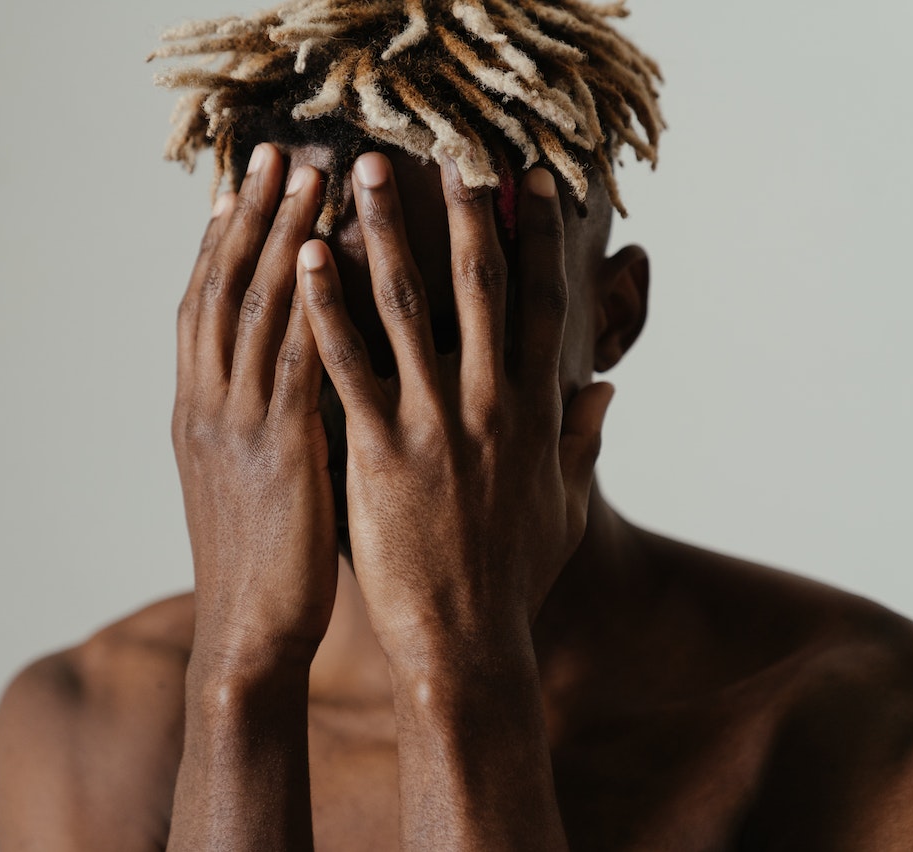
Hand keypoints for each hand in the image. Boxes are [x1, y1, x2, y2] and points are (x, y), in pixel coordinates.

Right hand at [173, 143, 334, 678]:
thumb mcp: (248, 485)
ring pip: (258, 309)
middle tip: (275, 152)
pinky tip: (332, 256)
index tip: (240, 187)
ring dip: (283, 235)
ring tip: (309, 174)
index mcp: (198, 414)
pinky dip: (313, 301)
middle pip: (225, 290)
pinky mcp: (282, 450)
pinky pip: (298, 359)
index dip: (222, 244)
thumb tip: (296, 381)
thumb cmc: (263, 566)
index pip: (204, 309)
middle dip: (251, 216)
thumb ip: (265, 424)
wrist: (247, 637)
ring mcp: (239, 425)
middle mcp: (208, 406)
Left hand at [298, 154, 614, 662]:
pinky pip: (346, 367)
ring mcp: (433, 425)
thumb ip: (582, 443)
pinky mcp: (379, 453)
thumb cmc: (514, 579)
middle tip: (446, 146)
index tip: (531, 180)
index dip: (539, 237)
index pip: (541, 304)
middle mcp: (489, 404)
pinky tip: (304, 260)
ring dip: (382, 233)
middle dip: (463, 209)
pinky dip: (325, 309)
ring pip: (405, 308)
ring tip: (359, 175)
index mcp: (536, 412)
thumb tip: (607, 390)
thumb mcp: (565, 510)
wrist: (468, 645)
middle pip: (478, 285)